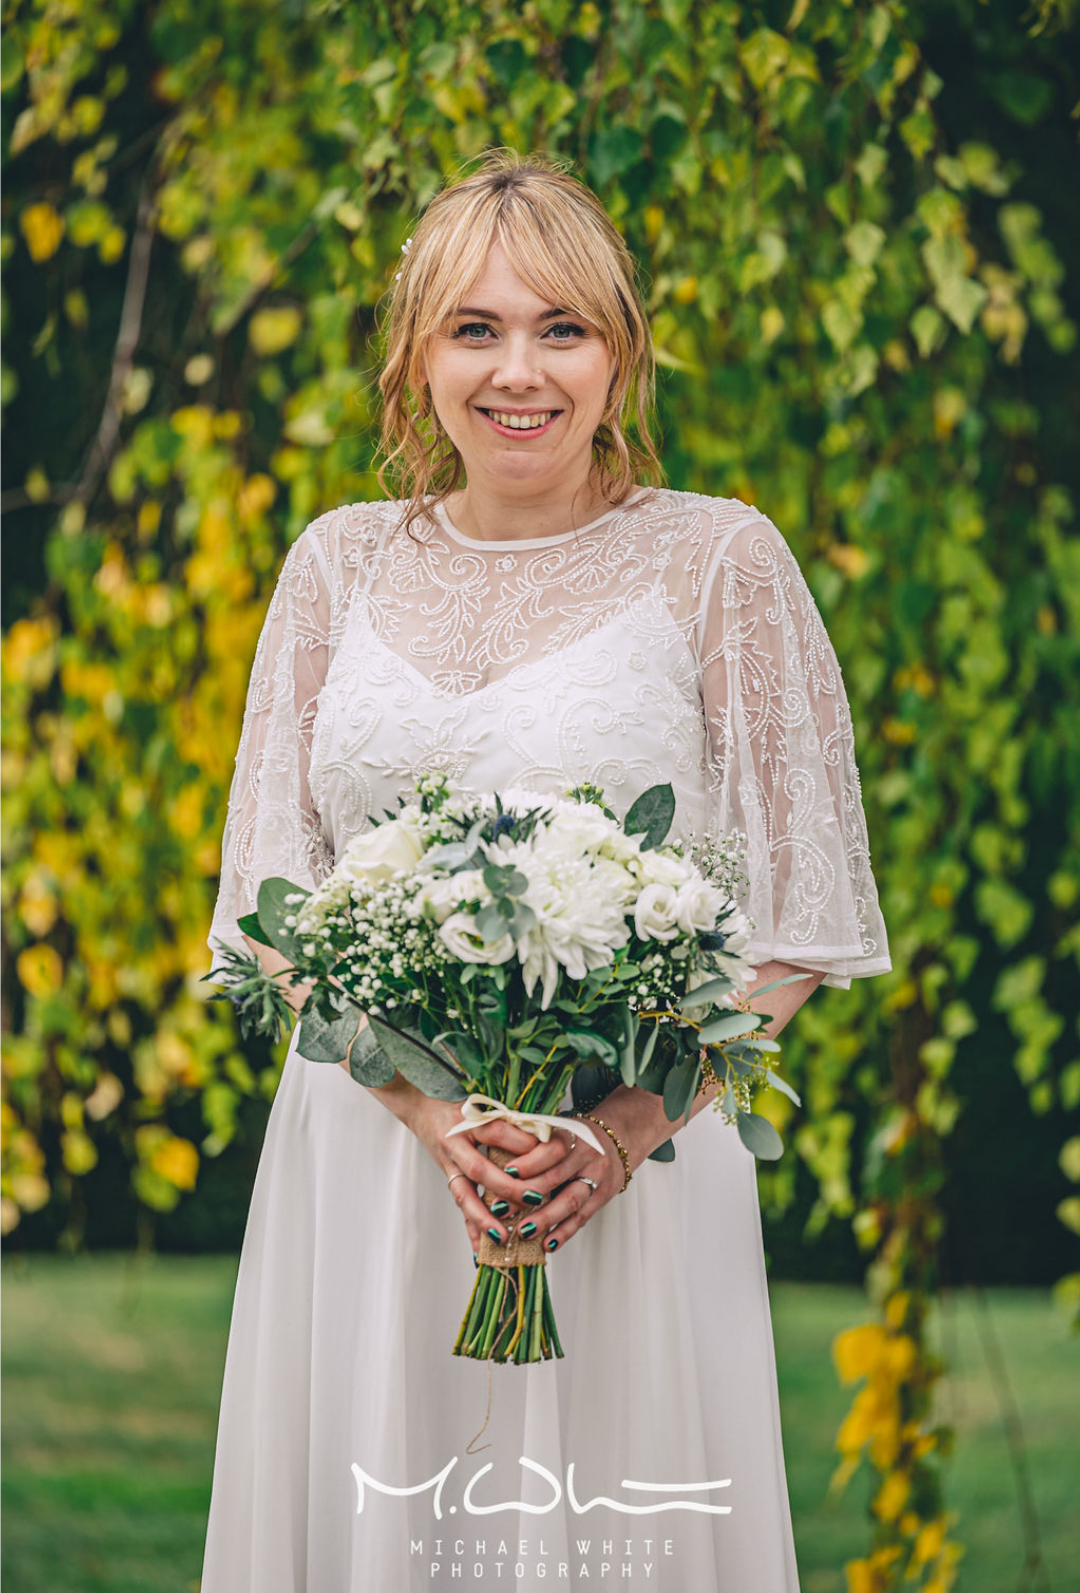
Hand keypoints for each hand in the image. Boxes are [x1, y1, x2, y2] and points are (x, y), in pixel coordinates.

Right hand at [402, 1095, 571, 1253]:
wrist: (422, 1113)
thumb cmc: (461, 1110)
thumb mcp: (485, 1106)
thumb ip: (510, 1119)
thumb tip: (544, 1135)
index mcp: (468, 1121)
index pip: (496, 1131)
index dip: (521, 1142)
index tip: (546, 1151)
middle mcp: (455, 1145)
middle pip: (480, 1169)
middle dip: (507, 1188)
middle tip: (534, 1199)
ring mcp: (449, 1165)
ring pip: (464, 1195)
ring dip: (483, 1218)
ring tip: (502, 1237)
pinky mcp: (449, 1180)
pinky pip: (460, 1207)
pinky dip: (470, 1229)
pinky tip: (480, 1250)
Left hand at [493, 1110, 638, 1254]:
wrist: (617, 1139)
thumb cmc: (575, 1136)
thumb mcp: (557, 1128)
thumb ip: (532, 1139)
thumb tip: (494, 1157)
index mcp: (572, 1133)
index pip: (550, 1149)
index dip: (528, 1162)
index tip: (505, 1173)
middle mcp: (587, 1154)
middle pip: (556, 1177)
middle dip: (526, 1195)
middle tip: (500, 1209)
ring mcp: (597, 1176)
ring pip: (571, 1200)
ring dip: (546, 1219)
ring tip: (523, 1232)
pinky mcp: (603, 1196)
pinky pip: (582, 1217)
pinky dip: (564, 1232)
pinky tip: (548, 1243)